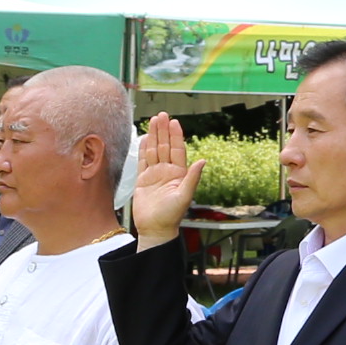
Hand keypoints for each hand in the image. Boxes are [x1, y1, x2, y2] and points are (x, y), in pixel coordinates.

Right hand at [131, 114, 199, 244]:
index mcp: (179, 174)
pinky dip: (143, 149)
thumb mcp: (184, 196)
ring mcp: (155, 175)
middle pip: (165, 146)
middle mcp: (167, 172)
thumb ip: (192, 177)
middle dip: (163, 130)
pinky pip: (142, 161)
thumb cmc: (171, 216)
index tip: (174, 122)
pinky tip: (144, 138)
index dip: (176, 135)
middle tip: (161, 115)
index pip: (178, 150)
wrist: (155, 229)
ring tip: (153, 121)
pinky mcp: (143, 180)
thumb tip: (203, 161)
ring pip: (154, 151)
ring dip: (154, 136)